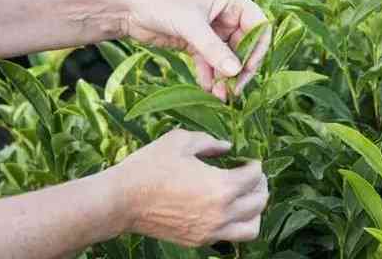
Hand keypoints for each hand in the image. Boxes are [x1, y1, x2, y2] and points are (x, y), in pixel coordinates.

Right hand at [114, 129, 268, 246]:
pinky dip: (236, 224)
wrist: (122, 201)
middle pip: (259, 201)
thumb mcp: (180, 141)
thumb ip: (210, 141)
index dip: (255, 164)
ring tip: (245, 198)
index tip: (247, 159)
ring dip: (255, 211)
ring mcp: (211, 230)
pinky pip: (230, 236)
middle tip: (251, 175)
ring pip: (252, 227)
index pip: (255, 176)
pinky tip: (225, 210)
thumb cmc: (150, 167)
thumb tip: (227, 146)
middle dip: (260, 185)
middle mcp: (222, 212)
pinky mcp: (198, 240)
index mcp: (222, 186)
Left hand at [121, 0, 271, 99]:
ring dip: (224, 77)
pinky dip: (209, 76)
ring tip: (219, 95)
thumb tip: (236, 71)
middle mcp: (225, 13)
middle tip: (233, 90)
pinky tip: (206, 89)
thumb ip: (213, 49)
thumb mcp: (189, 25)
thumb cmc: (159, 1)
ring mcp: (211, 28)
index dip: (257, 49)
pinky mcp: (195, 42)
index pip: (258, 26)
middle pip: (244, 45)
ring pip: (226, 57)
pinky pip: (209, 62)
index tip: (246, 70)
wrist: (125, 6)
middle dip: (238, 68)